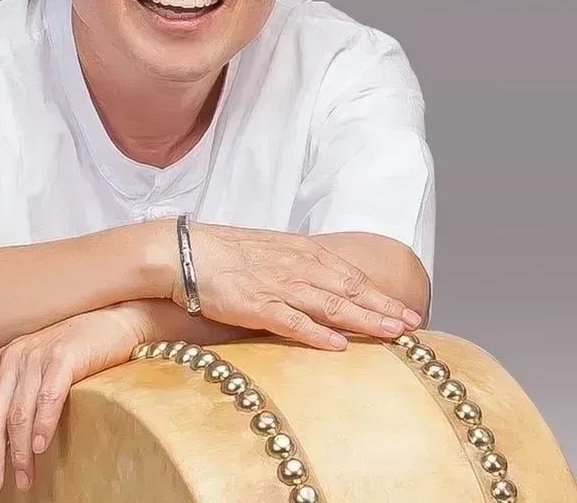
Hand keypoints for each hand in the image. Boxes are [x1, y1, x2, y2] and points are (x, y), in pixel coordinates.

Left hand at [0, 304, 144, 496]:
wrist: (111, 323)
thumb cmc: (72, 352)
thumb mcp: (29, 375)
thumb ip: (2, 403)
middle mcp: (13, 358)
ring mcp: (38, 356)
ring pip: (19, 412)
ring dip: (20, 451)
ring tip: (25, 476)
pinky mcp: (64, 356)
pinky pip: (48, 397)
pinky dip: (43, 425)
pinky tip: (43, 446)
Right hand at [172, 223, 421, 349]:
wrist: (185, 251)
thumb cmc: (224, 253)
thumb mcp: (269, 251)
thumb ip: (297, 266)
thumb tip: (322, 285)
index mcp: (300, 252)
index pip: (350, 275)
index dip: (380, 293)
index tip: (405, 310)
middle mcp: (296, 267)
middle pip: (349, 290)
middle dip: (384, 308)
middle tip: (413, 325)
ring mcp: (278, 286)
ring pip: (331, 305)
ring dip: (365, 320)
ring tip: (393, 334)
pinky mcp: (257, 305)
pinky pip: (293, 321)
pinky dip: (317, 334)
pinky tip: (339, 346)